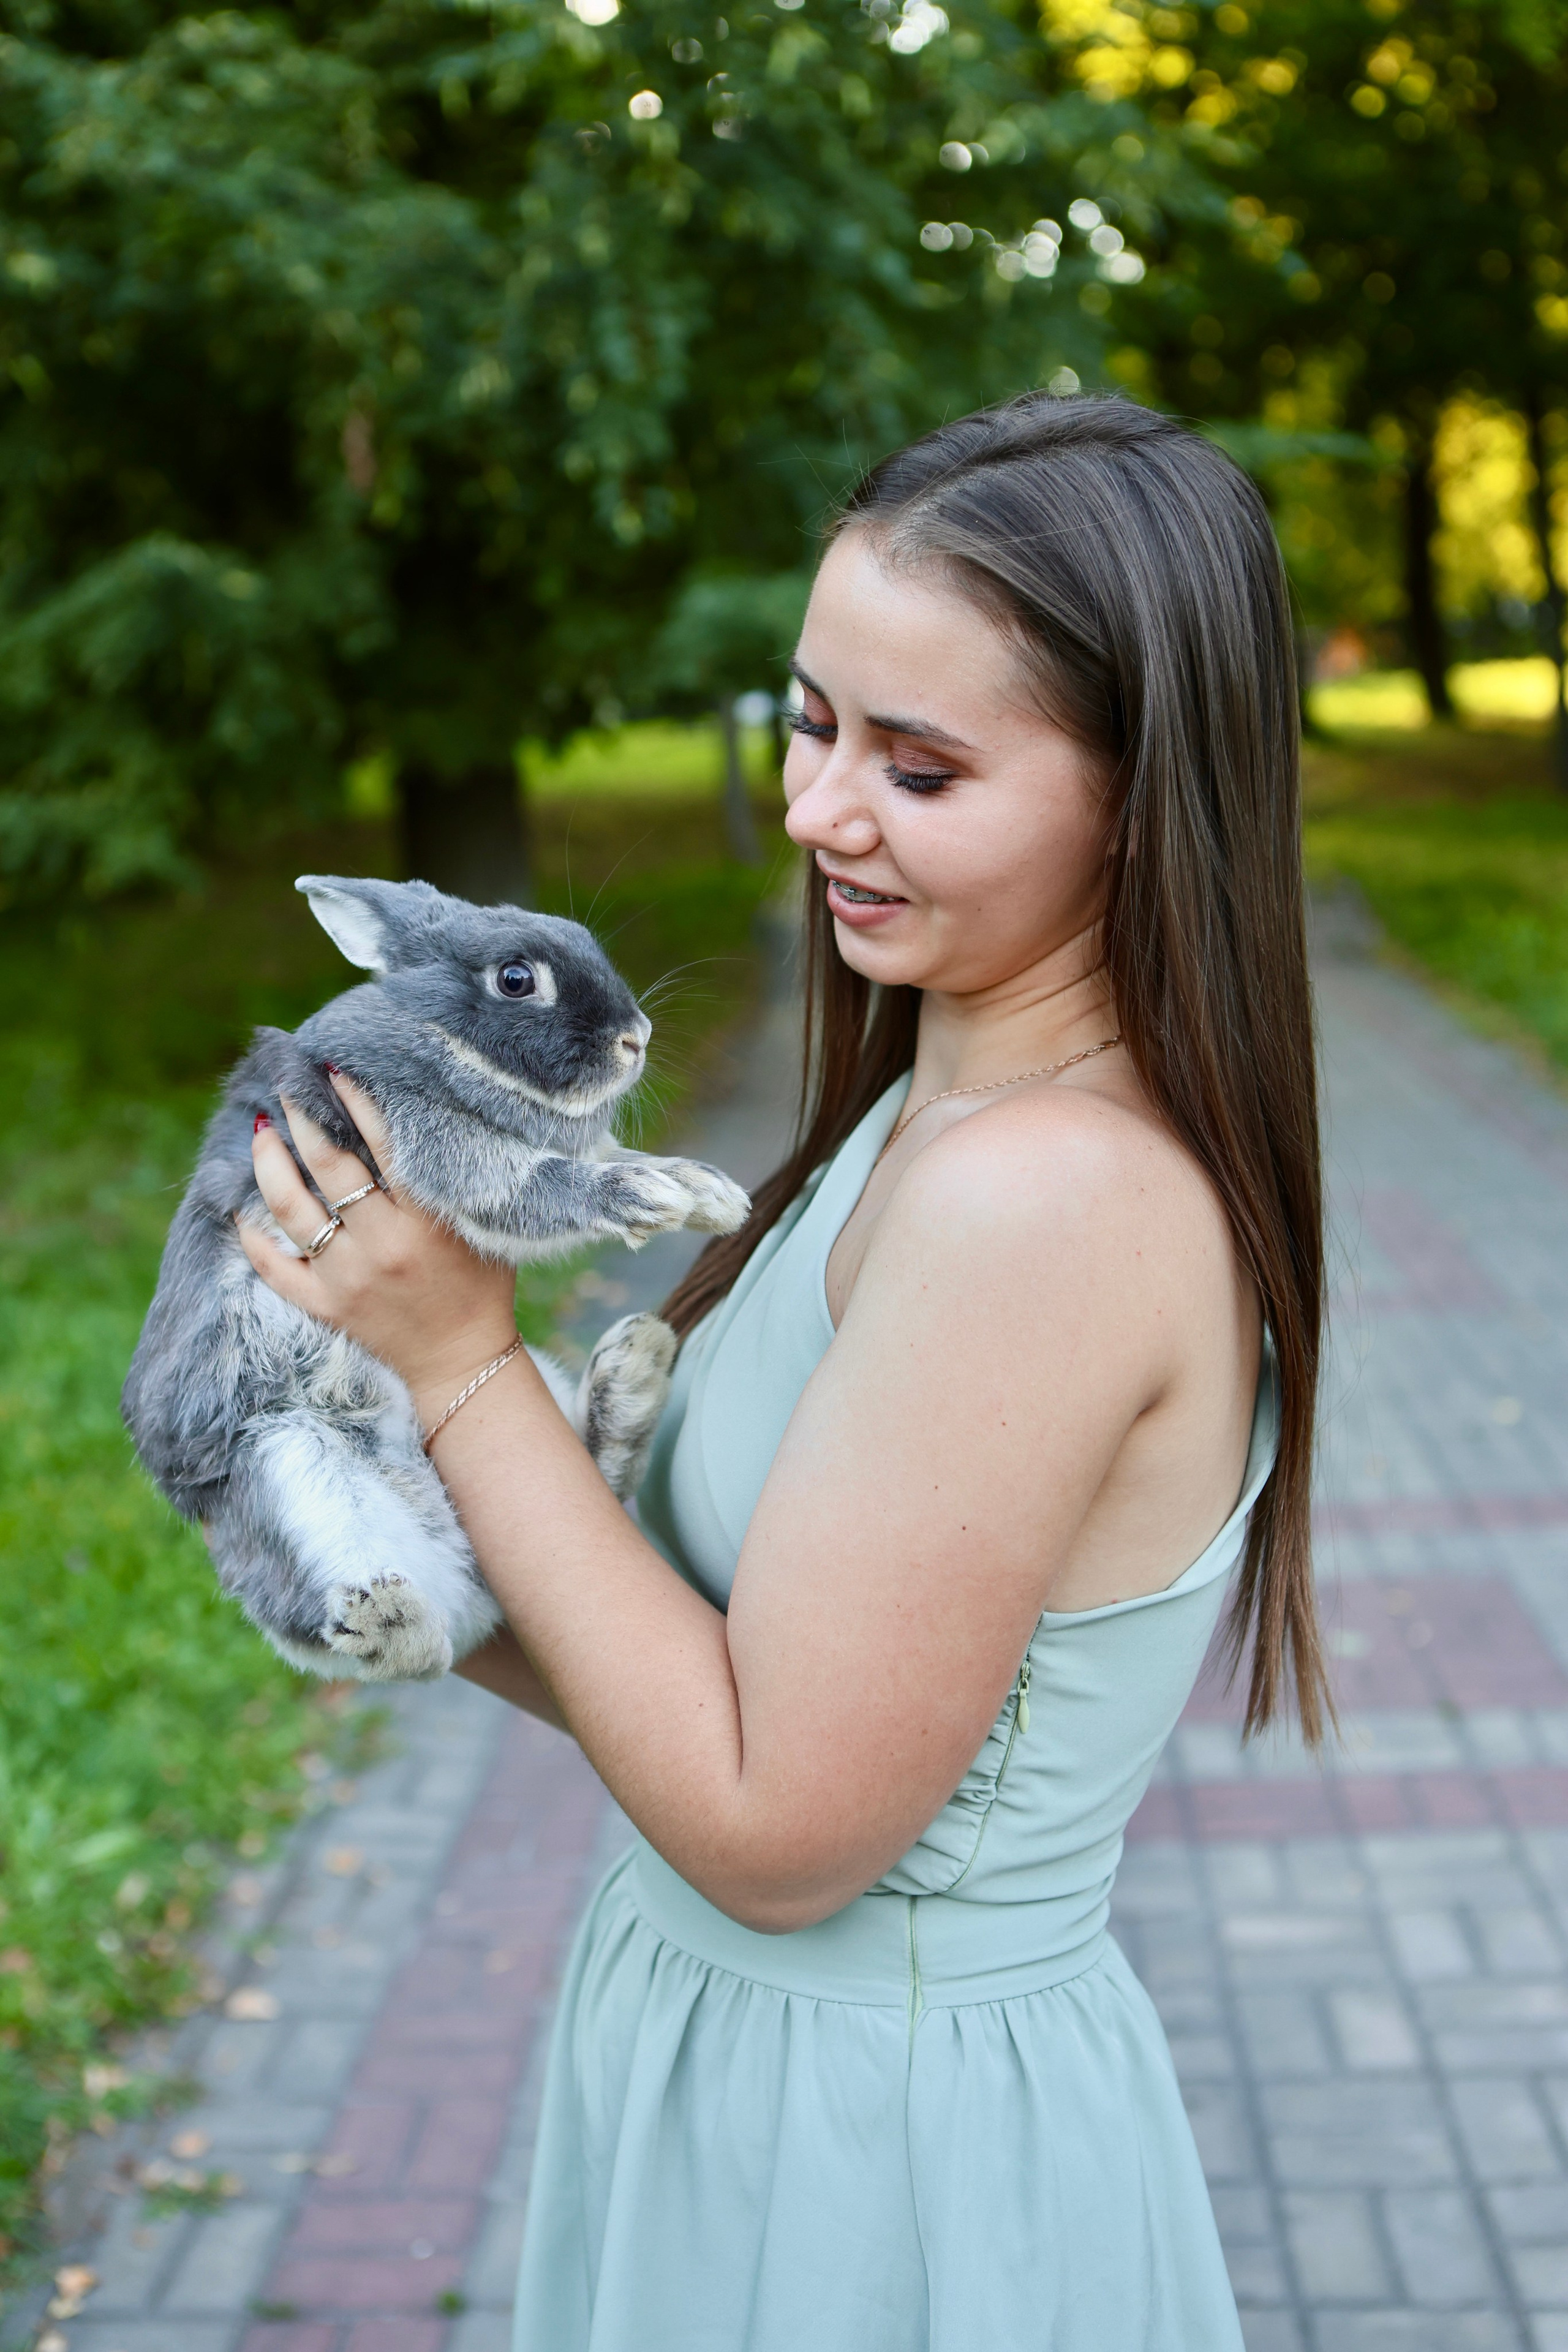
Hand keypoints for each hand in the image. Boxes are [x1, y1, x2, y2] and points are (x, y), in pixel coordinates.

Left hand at [239, 1073, 519, 1418]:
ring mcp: (348, 1278)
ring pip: (292, 1210)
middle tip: (288, 1088)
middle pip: (330, 1166)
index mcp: (426, 1220)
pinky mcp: (326, 1306)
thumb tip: (410, 1118)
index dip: (354, 1101)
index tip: (333, 1070)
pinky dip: (253, 1237)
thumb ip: (446, 1182)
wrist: (463, 1362)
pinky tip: (241, 1208)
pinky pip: (275, 1267)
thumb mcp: (478, 1226)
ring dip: (269, 1165)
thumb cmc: (480, 1284)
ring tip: (261, 1133)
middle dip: (303, 1119)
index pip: (382, 1144)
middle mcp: (383, 1245)